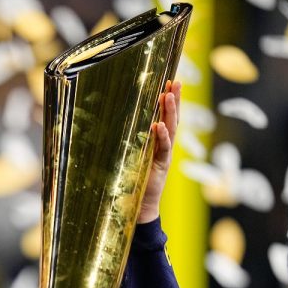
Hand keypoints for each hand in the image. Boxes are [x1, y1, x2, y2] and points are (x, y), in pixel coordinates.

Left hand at [138, 80, 180, 223]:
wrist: (139, 206)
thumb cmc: (133, 181)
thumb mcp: (131, 156)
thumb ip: (130, 142)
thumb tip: (110, 123)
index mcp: (158, 142)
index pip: (167, 117)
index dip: (170, 101)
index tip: (171, 81)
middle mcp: (164, 147)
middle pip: (173, 119)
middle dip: (175, 100)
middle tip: (176, 81)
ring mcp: (164, 156)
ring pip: (170, 130)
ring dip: (170, 112)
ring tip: (169, 95)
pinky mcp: (160, 166)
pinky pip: (163, 149)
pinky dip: (161, 137)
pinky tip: (158, 125)